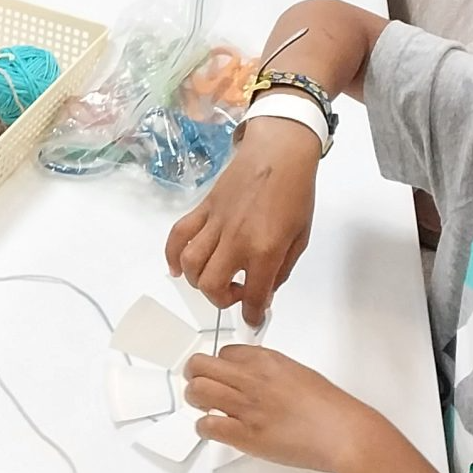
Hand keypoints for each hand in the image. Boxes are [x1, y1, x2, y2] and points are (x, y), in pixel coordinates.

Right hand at [164, 122, 320, 323]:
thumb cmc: (296, 194)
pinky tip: (178, 268)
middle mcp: (235, 240)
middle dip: (221, 300)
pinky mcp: (202, 210)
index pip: (254, 296)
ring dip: (197, 281)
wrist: (279, 153)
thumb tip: (264, 291)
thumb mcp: (300, 239)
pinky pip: (178, 236)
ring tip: (212, 279)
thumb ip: (281, 270)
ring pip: (191, 265)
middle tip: (235, 293)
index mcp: (265, 249)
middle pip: (211, 286)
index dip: (253, 315)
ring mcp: (215, 224)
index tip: (254, 319)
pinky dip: (172, 256)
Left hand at [182, 344, 389, 472]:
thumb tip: (252, 379)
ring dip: (195, 399)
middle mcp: (252, 378)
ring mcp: (247, 406)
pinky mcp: (246, 434)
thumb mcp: (298, 373)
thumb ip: (271, 373)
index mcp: (267, 360)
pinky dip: (204, 427)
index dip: (219, 364)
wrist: (344, 433)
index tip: (221, 375)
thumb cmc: (330, 408)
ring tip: (204, 407)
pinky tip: (214, 429)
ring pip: (197, 391)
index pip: (224, 351)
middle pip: (200, 365)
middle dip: (194, 375)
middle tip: (199, 386)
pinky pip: (207, 425)